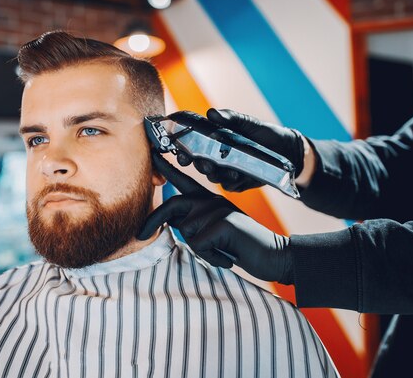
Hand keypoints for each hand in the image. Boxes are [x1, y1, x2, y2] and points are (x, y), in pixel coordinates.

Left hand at [138, 153, 293, 283]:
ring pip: (185, 230)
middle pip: (173, 204)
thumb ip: (193, 222)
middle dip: (153, 220)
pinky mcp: (224, 222)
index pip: (183, 180)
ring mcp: (218, 208)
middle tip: (139, 235)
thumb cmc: (239, 246)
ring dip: (199, 249)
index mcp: (208, 200)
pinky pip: (198, 243)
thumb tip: (171, 220)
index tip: (151, 154)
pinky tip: (226, 257)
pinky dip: (210, 256)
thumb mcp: (212, 232)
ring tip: (219, 251)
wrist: (273, 256)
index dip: (167, 167)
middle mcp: (212, 199)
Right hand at [176, 108, 305, 191]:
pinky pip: (230, 185)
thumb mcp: (247, 123)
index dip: (183, 151)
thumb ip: (229, 118)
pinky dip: (232, 181)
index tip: (181, 152)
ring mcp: (227, 172)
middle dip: (199, 164)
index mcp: (213, 143)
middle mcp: (217, 158)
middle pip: (199, 164)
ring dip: (216, 174)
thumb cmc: (264, 134)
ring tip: (225, 169)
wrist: (287, 150)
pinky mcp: (238, 183)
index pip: (192, 147)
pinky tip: (238, 175)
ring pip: (214, 177)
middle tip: (203, 162)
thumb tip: (212, 113)